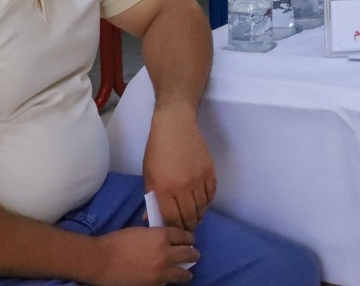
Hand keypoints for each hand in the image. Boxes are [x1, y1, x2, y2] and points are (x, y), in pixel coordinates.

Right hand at [90, 226, 196, 285]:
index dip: (189, 238)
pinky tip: (168, 279)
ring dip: (186, 272)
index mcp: (162, 236)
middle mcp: (166, 254)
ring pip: (183, 273)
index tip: (189, 241)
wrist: (100, 260)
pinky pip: (167, 283)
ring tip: (187, 273)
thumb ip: (158, 235)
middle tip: (194, 255)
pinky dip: (169, 280)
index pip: (185, 236)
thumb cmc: (118, 242)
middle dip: (193, 254)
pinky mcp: (153, 285)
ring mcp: (160, 272)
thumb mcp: (142, 231)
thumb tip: (168, 240)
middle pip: (189, 253)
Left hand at [143, 104, 214, 231]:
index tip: (175, 234)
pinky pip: (211, 193)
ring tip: (194, 219)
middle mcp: (183, 187)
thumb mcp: (148, 175)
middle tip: (187, 231)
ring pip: (202, 207)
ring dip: (198, 216)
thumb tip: (150, 218)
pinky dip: (207, 202)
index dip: (175, 229)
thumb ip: (152, 197)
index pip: (172, 218)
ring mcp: (199, 179)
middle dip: (188, 226)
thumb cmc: (157, 150)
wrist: (175, 125)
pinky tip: (202, 203)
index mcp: (164, 189)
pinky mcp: (210, 171)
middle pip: (189, 216)